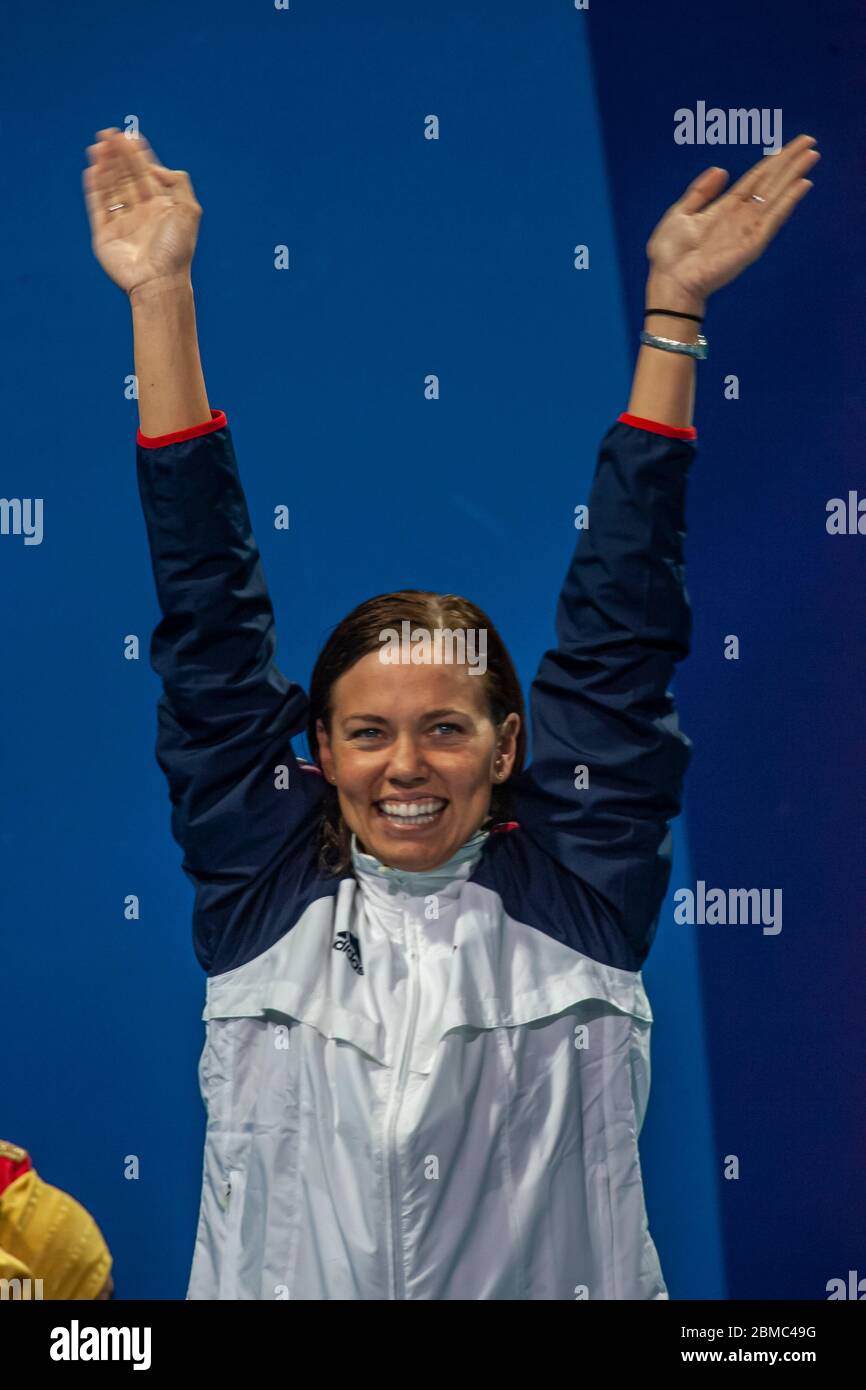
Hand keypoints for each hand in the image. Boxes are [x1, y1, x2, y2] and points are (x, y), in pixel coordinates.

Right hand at [82, 129, 202, 295]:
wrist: (159, 280)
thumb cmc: (177, 249)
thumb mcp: (189, 210)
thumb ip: (177, 183)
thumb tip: (154, 167)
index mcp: (160, 207)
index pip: (146, 174)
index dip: (137, 154)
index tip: (129, 136)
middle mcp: (141, 213)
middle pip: (126, 177)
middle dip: (118, 154)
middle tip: (108, 133)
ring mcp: (122, 223)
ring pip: (110, 187)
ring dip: (104, 165)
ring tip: (99, 145)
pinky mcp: (105, 234)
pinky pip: (98, 206)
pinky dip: (95, 187)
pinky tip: (93, 168)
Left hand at [644, 133, 819, 311]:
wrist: (669, 282)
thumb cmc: (669, 256)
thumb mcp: (680, 213)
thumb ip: (700, 192)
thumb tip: (720, 169)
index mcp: (726, 209)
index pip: (756, 179)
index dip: (773, 161)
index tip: (792, 146)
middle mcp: (741, 217)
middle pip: (771, 182)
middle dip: (790, 161)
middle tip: (810, 140)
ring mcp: (748, 230)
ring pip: (777, 195)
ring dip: (794, 174)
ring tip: (812, 154)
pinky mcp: (752, 245)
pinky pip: (774, 218)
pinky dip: (788, 201)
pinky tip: (802, 184)